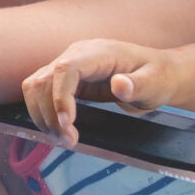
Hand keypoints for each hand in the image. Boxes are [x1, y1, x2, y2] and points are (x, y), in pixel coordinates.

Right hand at [20, 39, 179, 145]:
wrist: (157, 73)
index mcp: (98, 52)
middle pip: (44, 80)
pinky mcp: (65, 79)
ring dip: (42, 116)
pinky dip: (44, 113)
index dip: (60, 97)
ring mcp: (68, 65)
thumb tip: (119, 84)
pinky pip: (42, 93)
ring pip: (35, 87)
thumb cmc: (158, 77)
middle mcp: (77, 54)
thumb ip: (138, 85)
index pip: (65, 69)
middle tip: (68, 141)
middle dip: (49, 114)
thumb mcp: (156, 84)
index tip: (68, 124)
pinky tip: (60, 130)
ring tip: (63, 139)